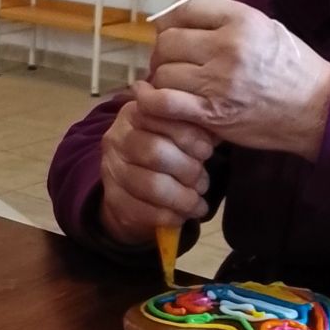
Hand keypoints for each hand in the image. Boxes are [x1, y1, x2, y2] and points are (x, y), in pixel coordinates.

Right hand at [99, 87, 214, 245]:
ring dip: (183, 198)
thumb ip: (194, 128)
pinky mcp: (112, 199)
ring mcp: (111, 170)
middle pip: (155, 152)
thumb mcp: (177, 133)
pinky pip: (146, 211)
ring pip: (152, 185)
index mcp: (134, 114)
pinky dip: (171, 216)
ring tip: (198, 202)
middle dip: (188, 170)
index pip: (162, 118)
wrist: (132, 188)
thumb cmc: (165, 153)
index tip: (208, 150)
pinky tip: (184, 215)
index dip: (190, 136)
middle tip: (203, 181)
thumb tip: (218, 128)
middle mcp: (116, 138)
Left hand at [146, 0, 329, 160]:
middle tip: (169, 61)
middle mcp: (228, 47)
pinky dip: (151, 101)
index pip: (187, 8)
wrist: (316, 109)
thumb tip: (182, 15)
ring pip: (163, 72)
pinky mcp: (212, 113)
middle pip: (168, 41)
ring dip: (161, 78)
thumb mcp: (264, 28)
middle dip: (163, 52)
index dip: (172, 20)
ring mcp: (218, 82)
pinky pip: (164, 103)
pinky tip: (151, 99)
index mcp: (242, 21)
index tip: (173, 31)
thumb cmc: (291, 67)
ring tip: (170, 83)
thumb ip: (225, 20)